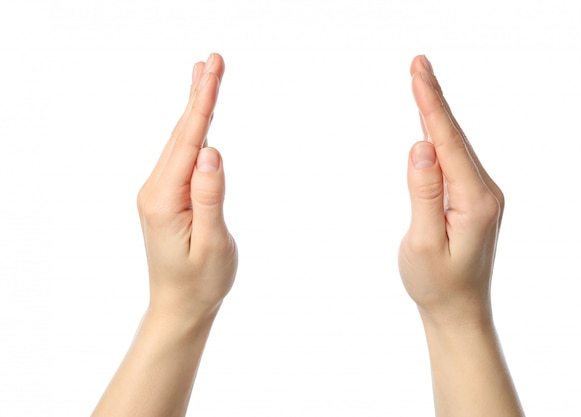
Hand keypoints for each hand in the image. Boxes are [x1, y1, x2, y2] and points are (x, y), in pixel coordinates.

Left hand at [136, 53, 236, 322]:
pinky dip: (192, 131)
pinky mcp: (167, 197)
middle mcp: (156, 189)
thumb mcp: (212, 243)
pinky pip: (181, 156)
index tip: (213, 70)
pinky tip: (198, 121)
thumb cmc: (201, 280)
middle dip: (199, 95)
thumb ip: (210, 196)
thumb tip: (210, 151)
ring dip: (194, 108)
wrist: (181, 306)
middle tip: (213, 60)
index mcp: (165, 198)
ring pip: (180, 142)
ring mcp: (160, 193)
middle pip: (181, 134)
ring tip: (204, 77)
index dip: (203, 103)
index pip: (188, 141)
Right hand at [398, 55, 504, 326]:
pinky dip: (440, 136)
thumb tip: (421, 147)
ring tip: (422, 81)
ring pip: (454, 145)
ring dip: (436, 113)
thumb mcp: (422, 243)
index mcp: (474, 200)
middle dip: (434, 99)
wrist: (458, 310)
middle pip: (454, 136)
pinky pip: (454, 160)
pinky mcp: (472, 199)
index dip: (432, 106)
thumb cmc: (436, 283)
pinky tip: (431, 122)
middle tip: (419, 63)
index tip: (418, 74)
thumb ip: (424, 194)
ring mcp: (480, 195)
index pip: (449, 143)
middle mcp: (484, 191)